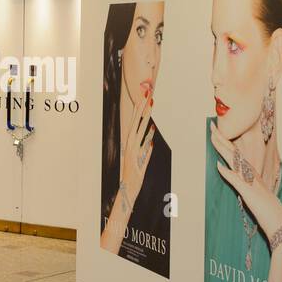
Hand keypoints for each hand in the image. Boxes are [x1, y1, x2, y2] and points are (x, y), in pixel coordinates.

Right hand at [118, 94, 154, 211]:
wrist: (129, 189)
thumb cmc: (134, 176)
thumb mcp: (141, 161)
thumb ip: (146, 151)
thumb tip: (151, 142)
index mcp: (130, 143)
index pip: (135, 122)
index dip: (140, 109)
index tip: (144, 97)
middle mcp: (130, 145)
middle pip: (137, 122)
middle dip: (142, 107)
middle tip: (146, 93)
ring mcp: (132, 151)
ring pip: (139, 130)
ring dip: (144, 118)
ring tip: (148, 105)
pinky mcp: (136, 158)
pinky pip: (143, 145)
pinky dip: (147, 137)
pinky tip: (152, 129)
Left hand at [210, 121, 281, 236]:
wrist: (279, 222)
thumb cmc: (267, 210)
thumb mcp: (252, 194)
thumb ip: (242, 184)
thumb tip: (230, 173)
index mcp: (251, 174)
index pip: (235, 155)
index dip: (225, 142)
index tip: (216, 132)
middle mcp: (251, 174)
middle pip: (233, 152)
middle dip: (221, 138)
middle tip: (212, 125)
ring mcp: (250, 182)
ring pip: (234, 161)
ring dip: (223, 148)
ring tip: (213, 136)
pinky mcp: (249, 192)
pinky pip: (236, 180)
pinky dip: (227, 172)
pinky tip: (218, 165)